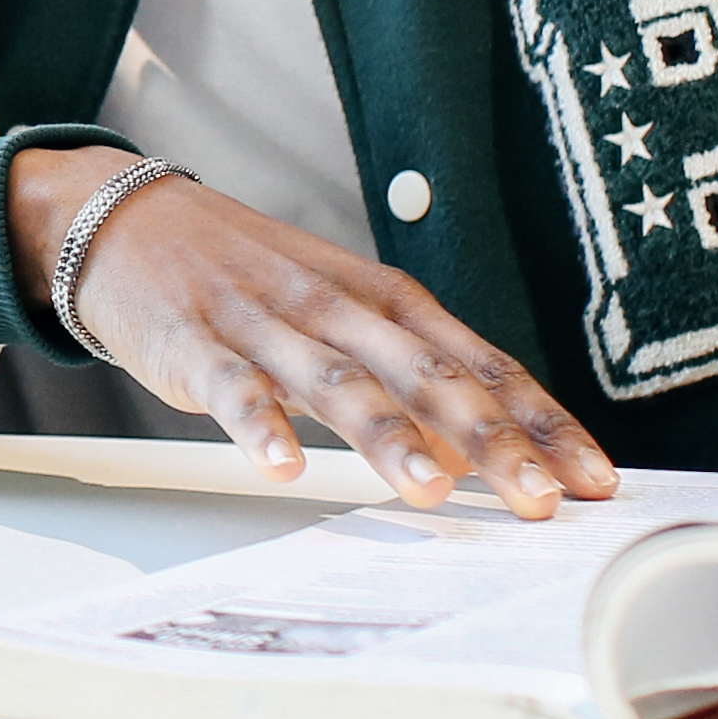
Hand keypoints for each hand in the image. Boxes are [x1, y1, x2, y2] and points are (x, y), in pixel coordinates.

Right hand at [7, 146, 619, 516]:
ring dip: (389, 438)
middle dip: (493, 440)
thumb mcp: (339, 308)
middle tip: (543, 500)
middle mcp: (336, 306)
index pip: (481, 362)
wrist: (124, 219)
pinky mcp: (196, 343)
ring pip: (340, 381)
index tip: (593, 478)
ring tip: (433, 493)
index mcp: (382, 300)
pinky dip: (259, 427)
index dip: (541, 421)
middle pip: (428, 375)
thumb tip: (488, 449)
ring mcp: (265, 323)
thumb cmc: (243, 274)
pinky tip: (283, 468)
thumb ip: (407, 372)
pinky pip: (233, 388)